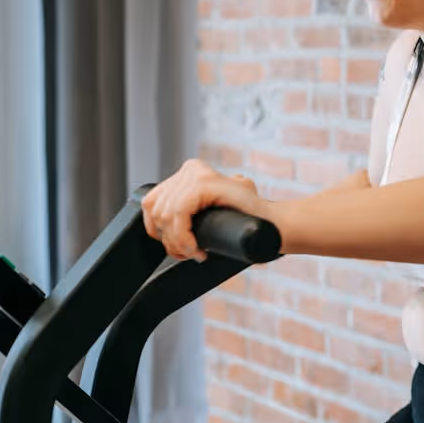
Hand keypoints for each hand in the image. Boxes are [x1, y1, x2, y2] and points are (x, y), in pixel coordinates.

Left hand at [141, 159, 265, 261]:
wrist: (272, 226)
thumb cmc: (243, 224)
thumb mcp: (207, 213)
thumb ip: (188, 209)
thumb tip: (160, 218)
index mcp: (189, 173)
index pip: (151, 202)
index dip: (157, 231)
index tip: (177, 248)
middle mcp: (192, 169)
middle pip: (155, 209)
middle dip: (169, 239)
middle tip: (189, 254)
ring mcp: (198, 173)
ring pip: (165, 213)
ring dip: (177, 242)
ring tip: (195, 252)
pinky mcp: (205, 183)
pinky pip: (178, 213)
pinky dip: (183, 237)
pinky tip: (197, 249)